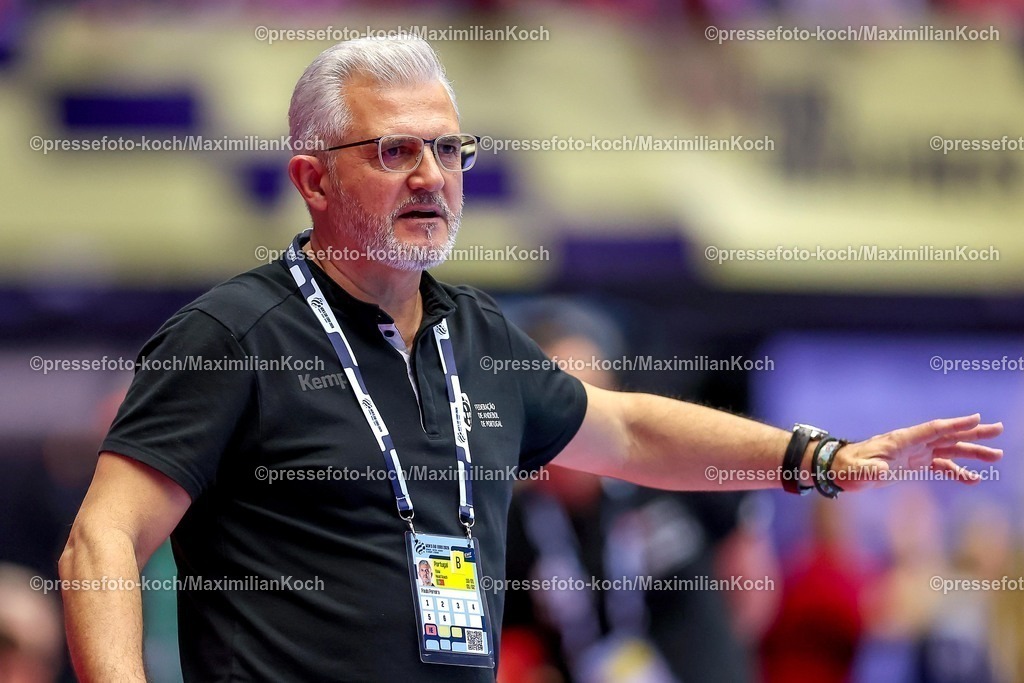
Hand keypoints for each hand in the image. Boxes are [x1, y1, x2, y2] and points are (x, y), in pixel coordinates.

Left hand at [829, 414, 1002, 490]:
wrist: (840, 469)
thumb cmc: (847, 467)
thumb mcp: (856, 470)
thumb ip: (869, 470)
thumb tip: (881, 471)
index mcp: (901, 440)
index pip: (933, 429)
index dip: (954, 424)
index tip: (977, 418)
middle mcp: (912, 444)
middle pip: (948, 436)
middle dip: (973, 433)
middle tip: (998, 429)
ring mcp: (915, 454)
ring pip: (949, 450)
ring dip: (972, 452)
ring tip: (996, 456)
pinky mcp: (914, 465)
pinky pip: (941, 466)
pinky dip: (957, 472)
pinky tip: (973, 478)